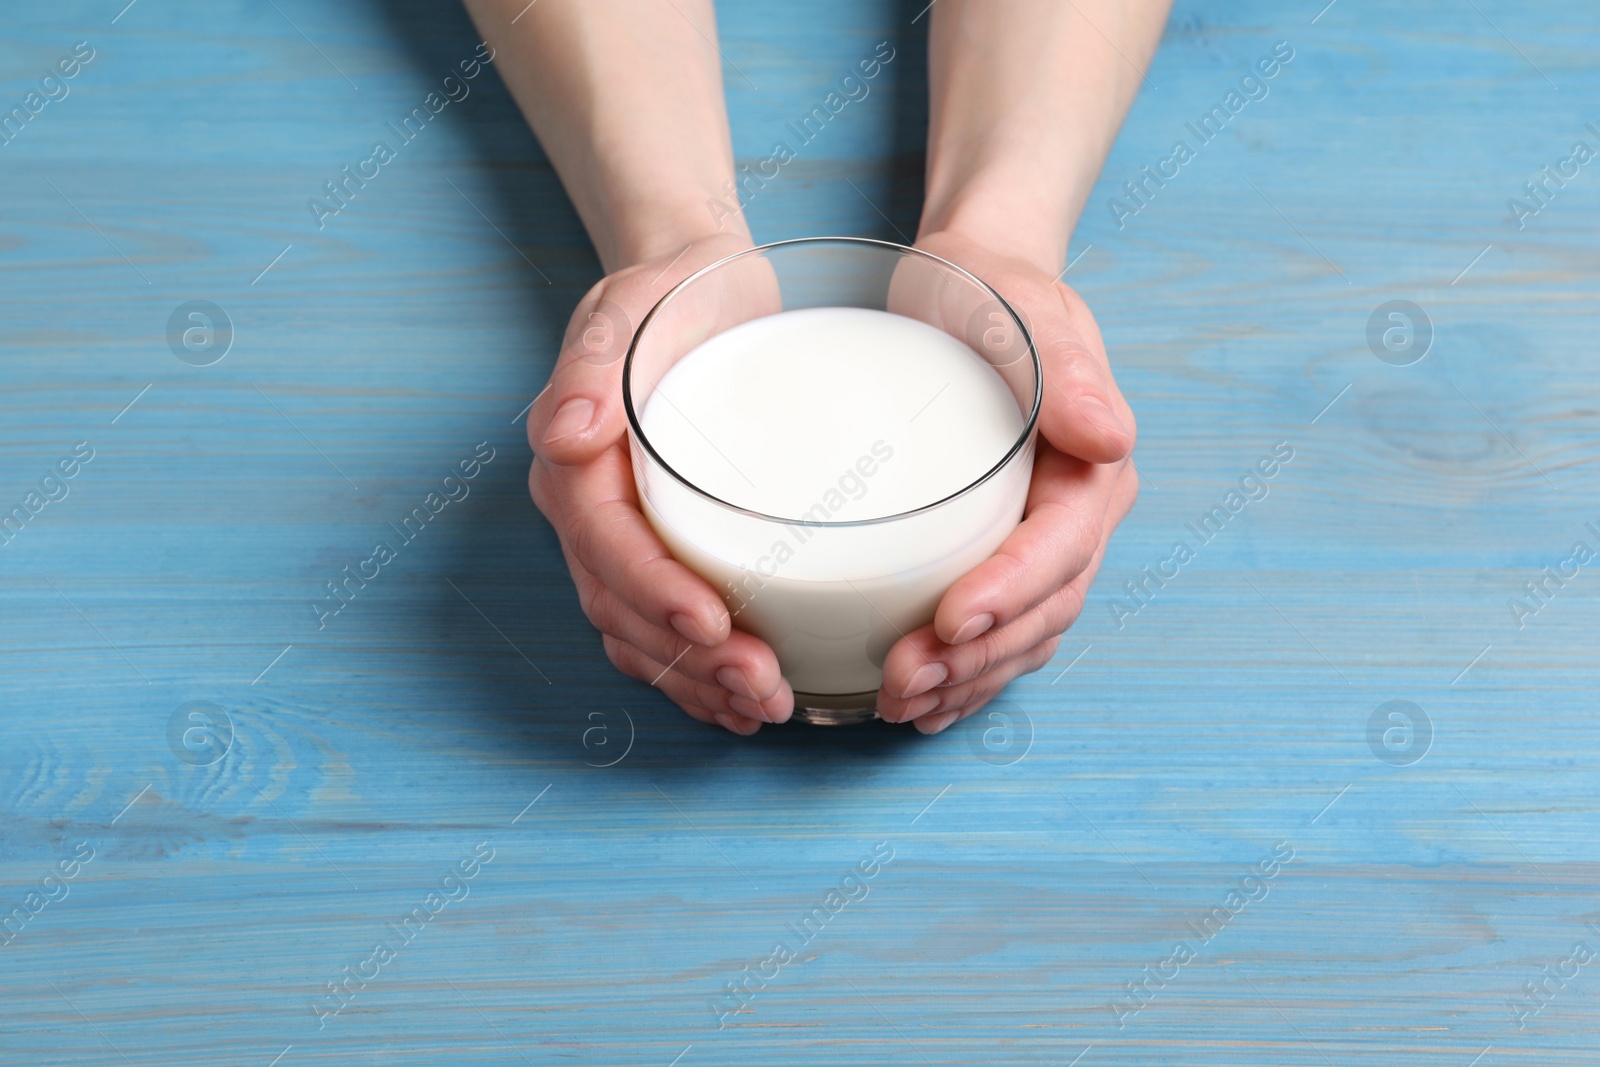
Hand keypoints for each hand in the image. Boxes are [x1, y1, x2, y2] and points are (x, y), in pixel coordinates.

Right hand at [526, 233, 794, 733]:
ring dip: (696, 682)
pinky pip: (663, 630)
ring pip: (641, 634)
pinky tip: (742, 703)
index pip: (606, 545)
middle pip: (623, 608)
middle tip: (761, 686)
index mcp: (574, 464)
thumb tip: (564, 433)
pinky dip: (697, 675)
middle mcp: (589, 513)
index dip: (654, 592)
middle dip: (687, 660)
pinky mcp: (663, 549)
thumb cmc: (671, 294)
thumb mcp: (631, 306)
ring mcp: (623, 538)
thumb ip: (591, 365)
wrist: (699, 288)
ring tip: (765, 706)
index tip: (714, 623)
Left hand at [875, 229, 1139, 733]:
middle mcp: (1078, 517)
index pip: (1059, 547)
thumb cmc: (991, 292)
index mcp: (1092, 468)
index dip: (1010, 593)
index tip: (950, 621)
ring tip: (901, 703)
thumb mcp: (1026, 309)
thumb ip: (1068, 369)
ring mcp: (1043, 544)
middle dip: (979, 657)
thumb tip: (1110, 438)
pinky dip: (966, 676)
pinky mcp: (1003, 558)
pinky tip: (922, 703)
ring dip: (967, 681)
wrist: (970, 291)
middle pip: (1042, 609)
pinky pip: (998, 635)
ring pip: (1022, 637)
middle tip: (905, 682)